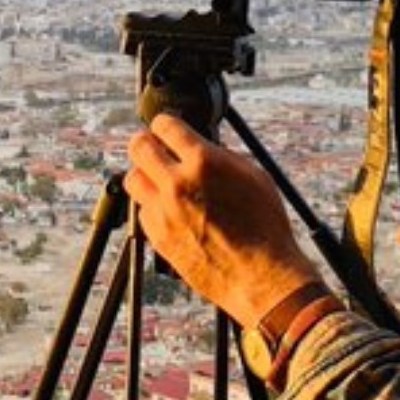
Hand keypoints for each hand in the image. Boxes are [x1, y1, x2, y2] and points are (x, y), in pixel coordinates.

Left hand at [124, 113, 322, 327]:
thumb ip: (220, 156)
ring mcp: (164, 212)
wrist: (261, 275)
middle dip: (146, 142)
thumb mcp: (253, 176)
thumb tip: (200, 145)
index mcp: (204, 162)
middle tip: (153, 147)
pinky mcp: (158, 237)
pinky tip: (170, 210)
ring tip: (160, 180)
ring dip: (145, 175)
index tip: (166, 128)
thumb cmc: (265, 227)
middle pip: (139, 147)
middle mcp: (178, 183)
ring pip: (133, 179)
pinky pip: (142, 212)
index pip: (166, 126)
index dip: (165, 124)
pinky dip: (152, 207)